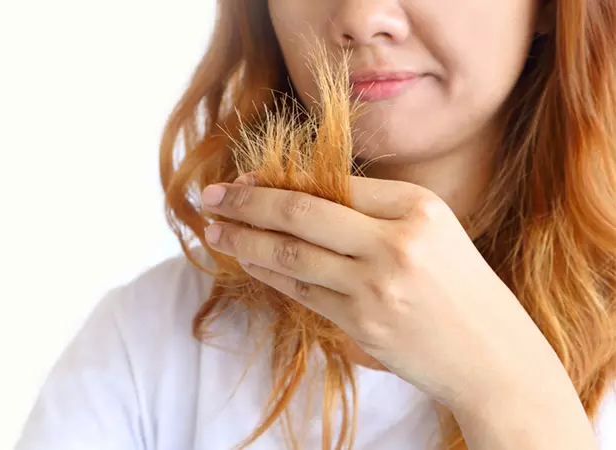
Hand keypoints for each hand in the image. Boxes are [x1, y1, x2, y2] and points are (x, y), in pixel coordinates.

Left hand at [200, 175, 569, 413]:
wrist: (492, 357)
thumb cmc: (461, 289)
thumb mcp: (432, 232)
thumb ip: (373, 212)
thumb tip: (300, 195)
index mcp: (418, 208)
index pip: (332, 184)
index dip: (279, 180)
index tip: (245, 180)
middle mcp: (396, 243)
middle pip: (301, 213)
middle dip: (246, 203)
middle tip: (210, 198)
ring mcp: (376, 288)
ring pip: (291, 255)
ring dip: (244, 241)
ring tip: (214, 231)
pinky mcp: (361, 325)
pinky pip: (301, 292)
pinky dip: (268, 274)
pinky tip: (247, 262)